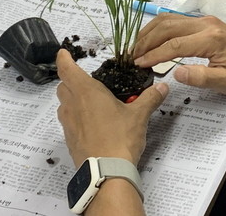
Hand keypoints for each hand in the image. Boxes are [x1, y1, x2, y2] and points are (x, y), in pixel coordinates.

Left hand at [56, 50, 168, 167]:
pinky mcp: (70, 140)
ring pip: (63, 104)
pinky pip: (68, 122)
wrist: (106, 173)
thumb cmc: (120, 137)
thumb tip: (163, 87)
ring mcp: (69, 124)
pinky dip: (76, 117)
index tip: (62, 52)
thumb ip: (150, 98)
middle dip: (70, 80)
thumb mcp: (139, 115)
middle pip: (63, 86)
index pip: (67, 70)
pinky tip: (93, 122)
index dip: (63, 59)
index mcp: (87, 92)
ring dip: (72, 99)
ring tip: (90, 101)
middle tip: (85, 79)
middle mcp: (73, 105)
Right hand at [133, 15, 225, 93]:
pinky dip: (157, 28)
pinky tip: (149, 39)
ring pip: (168, 19)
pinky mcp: (200, 20)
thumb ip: (201, 78)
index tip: (139, 64)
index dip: (154, 55)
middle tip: (131, 57)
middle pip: (167, 27)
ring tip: (136, 48)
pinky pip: (173, 19)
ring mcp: (202, 19)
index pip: (174, 45)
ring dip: (148, 32)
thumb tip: (176, 73)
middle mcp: (204, 24)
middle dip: (146, 41)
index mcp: (210, 40)